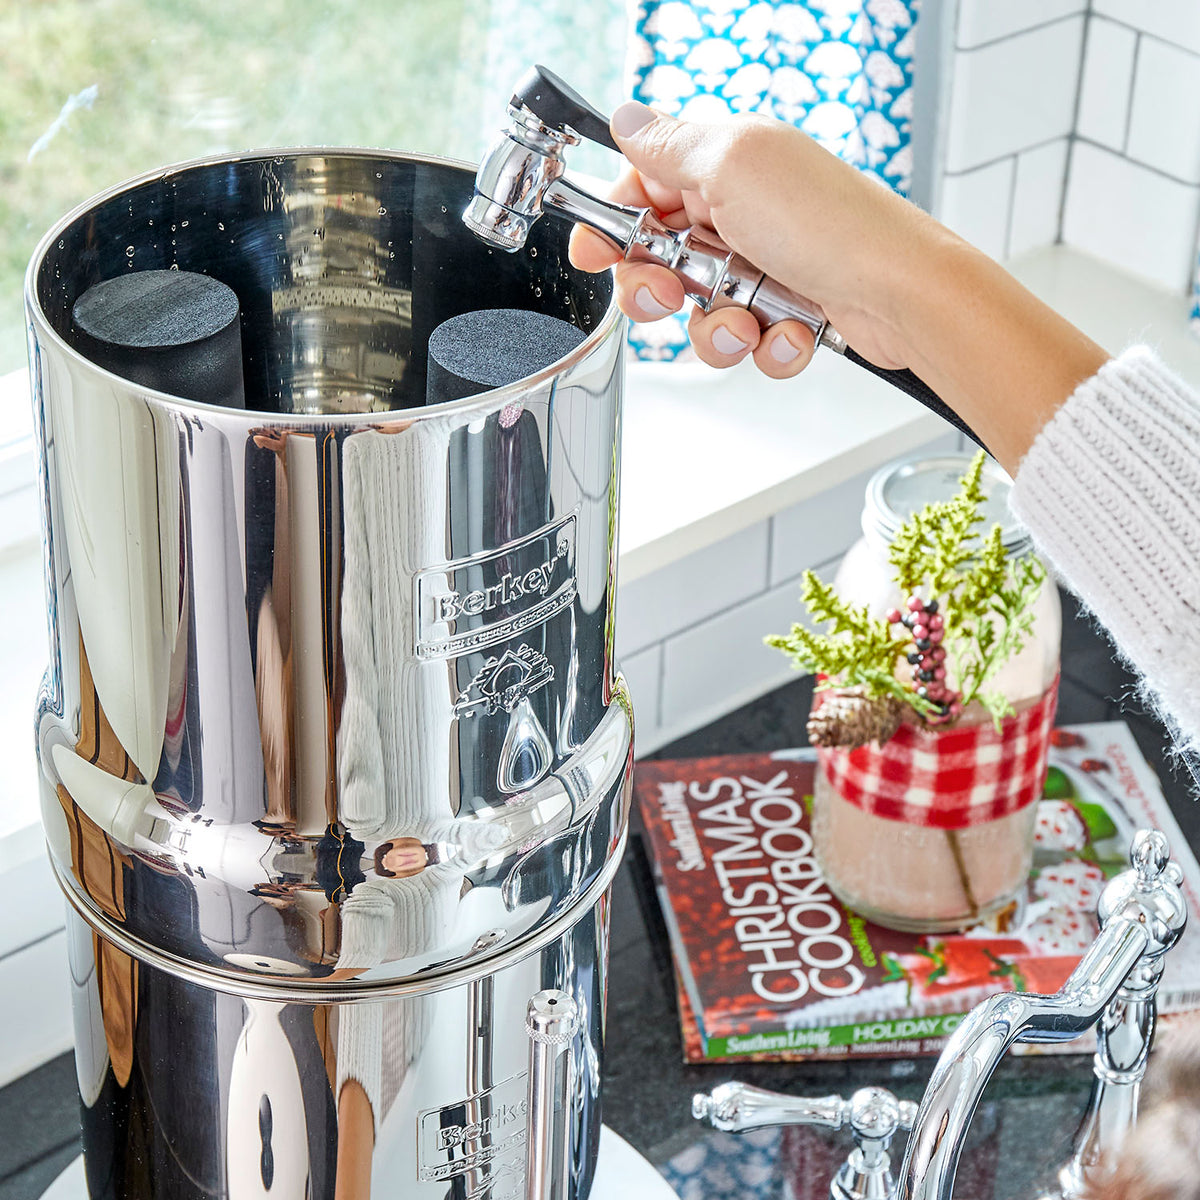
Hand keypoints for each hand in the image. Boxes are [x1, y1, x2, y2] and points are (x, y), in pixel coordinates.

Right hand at [568, 102, 938, 377]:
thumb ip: (669, 146)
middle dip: (657, 289)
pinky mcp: (788, 311)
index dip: (612, 224)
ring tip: (750, 320)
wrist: (901, 295)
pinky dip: (765, 345)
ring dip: (718, 329)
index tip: (593, 252)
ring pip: (700, 312)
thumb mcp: (733, 165)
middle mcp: (742, 213)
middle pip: (660, 260)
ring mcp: (765, 265)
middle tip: (669, 293)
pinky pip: (747, 341)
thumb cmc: (828, 224)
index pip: (643, 189)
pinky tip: (791, 331)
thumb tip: (626, 118)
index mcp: (724, 165)